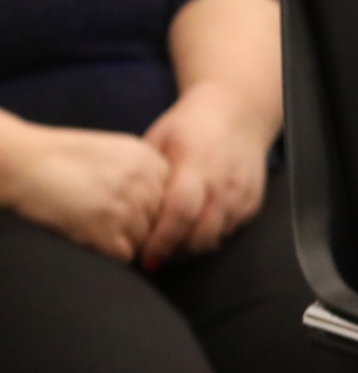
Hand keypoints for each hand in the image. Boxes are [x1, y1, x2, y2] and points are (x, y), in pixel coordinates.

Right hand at [0, 126, 169, 263]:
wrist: (17, 163)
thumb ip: (135, 170)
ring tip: (88, 224)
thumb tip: (152, 205)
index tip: (117, 204)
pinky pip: (124, 255)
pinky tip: (83, 234)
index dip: (145, 205)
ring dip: (120, 239)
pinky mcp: (108, 231)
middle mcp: (143, 180)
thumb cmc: (51, 156)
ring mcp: (127, 207)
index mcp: (146, 156)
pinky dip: (106, 251)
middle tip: (100, 218)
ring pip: (143, 239)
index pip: (167, 195)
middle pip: (157, 219)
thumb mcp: (105, 150)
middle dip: (135, 224)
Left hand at [138, 82, 274, 268]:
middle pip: (201, 232)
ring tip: (167, 252)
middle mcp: (223, 182)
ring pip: (216, 237)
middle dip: (175, 253)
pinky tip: (188, 236)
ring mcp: (241, 194)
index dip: (163, 239)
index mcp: (196, 164)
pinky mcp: (253, 202)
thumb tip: (119, 206)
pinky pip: (230, 232)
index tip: (145, 257)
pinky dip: (209, 238)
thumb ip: (144, 172)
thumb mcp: (159, 138)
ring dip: (190, 249)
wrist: (237, 112)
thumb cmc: (188, 125)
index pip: (181, 211)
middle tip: (152, 260)